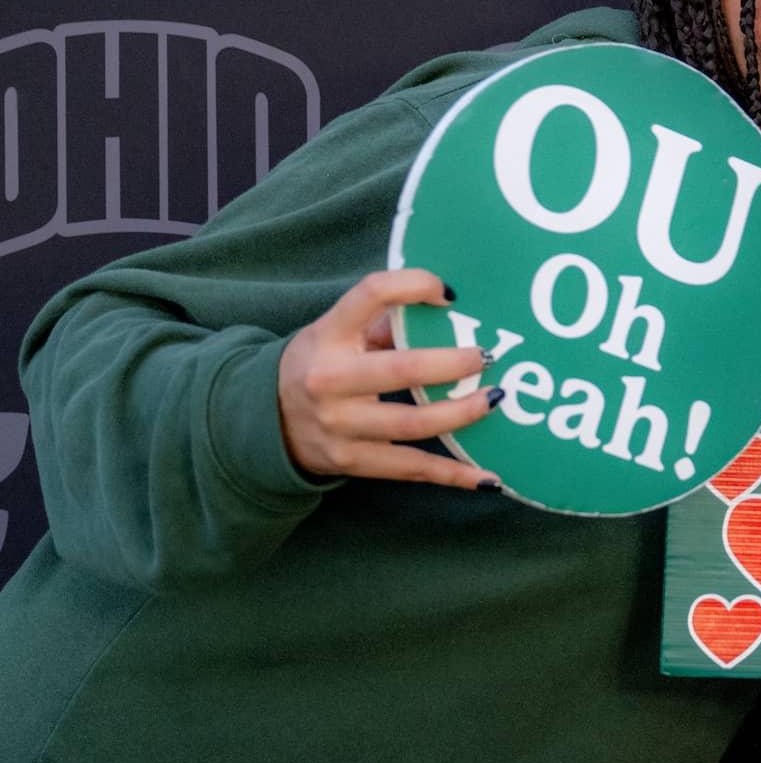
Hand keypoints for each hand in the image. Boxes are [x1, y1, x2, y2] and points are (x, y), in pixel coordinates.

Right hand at [277, 268, 496, 488]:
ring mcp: (340, 426)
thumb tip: (449, 306)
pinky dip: (452, 475)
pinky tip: (486, 477)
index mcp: (329, 335)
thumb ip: (383, 319)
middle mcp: (330, 380)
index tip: (450, 294)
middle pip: (403, 370)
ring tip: (495, 399)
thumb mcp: (335, 331)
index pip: (371, 294)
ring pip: (413, 424)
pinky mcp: (352, 461)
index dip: (414, 286)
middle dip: (453, 365)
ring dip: (462, 414)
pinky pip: (411, 468)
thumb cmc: (319, 363)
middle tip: (487, 357)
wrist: (263, 422)